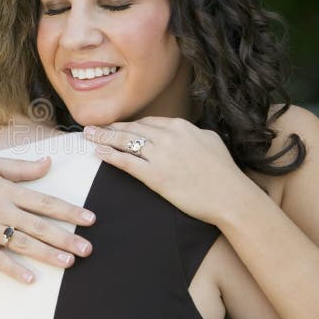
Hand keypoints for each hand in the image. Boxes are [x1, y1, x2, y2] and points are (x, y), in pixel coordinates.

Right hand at [0, 155, 95, 283]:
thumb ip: (20, 167)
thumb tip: (48, 162)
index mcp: (6, 191)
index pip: (45, 202)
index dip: (69, 210)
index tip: (90, 218)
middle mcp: (1, 210)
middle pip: (39, 225)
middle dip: (66, 237)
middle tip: (88, 248)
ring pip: (23, 243)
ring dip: (48, 253)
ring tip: (70, 262)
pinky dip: (14, 270)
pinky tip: (31, 279)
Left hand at [84, 117, 260, 224]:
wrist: (231, 196)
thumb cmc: (224, 173)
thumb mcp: (210, 141)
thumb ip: (193, 133)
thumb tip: (185, 130)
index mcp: (181, 126)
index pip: (148, 121)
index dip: (129, 123)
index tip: (116, 125)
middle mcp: (168, 136)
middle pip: (132, 127)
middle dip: (110, 126)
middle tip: (93, 126)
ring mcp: (160, 155)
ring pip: (124, 141)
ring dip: (103, 136)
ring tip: (88, 134)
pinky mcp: (155, 175)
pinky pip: (126, 161)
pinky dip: (109, 155)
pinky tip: (97, 151)